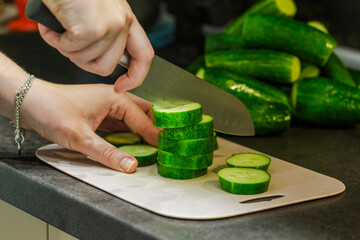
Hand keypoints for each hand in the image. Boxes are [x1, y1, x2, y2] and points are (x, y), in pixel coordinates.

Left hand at [20, 80, 158, 172]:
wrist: (27, 103)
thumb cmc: (51, 111)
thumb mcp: (80, 136)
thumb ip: (107, 152)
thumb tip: (131, 166)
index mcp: (114, 98)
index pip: (143, 118)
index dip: (156, 134)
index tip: (168, 147)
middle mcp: (113, 100)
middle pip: (142, 114)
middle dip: (153, 128)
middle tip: (165, 144)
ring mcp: (105, 107)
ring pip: (131, 120)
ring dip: (141, 132)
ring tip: (152, 147)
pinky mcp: (97, 115)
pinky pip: (119, 125)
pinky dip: (127, 135)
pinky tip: (130, 145)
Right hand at [38, 0, 153, 91]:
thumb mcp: (99, 12)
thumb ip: (107, 36)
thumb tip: (103, 62)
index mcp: (126, 20)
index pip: (144, 56)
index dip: (135, 77)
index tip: (120, 86)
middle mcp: (122, 23)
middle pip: (107, 66)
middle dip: (84, 63)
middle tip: (70, 46)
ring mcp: (109, 26)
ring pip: (86, 61)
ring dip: (67, 49)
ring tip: (60, 29)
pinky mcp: (92, 28)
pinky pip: (70, 50)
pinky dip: (55, 41)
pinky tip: (52, 25)